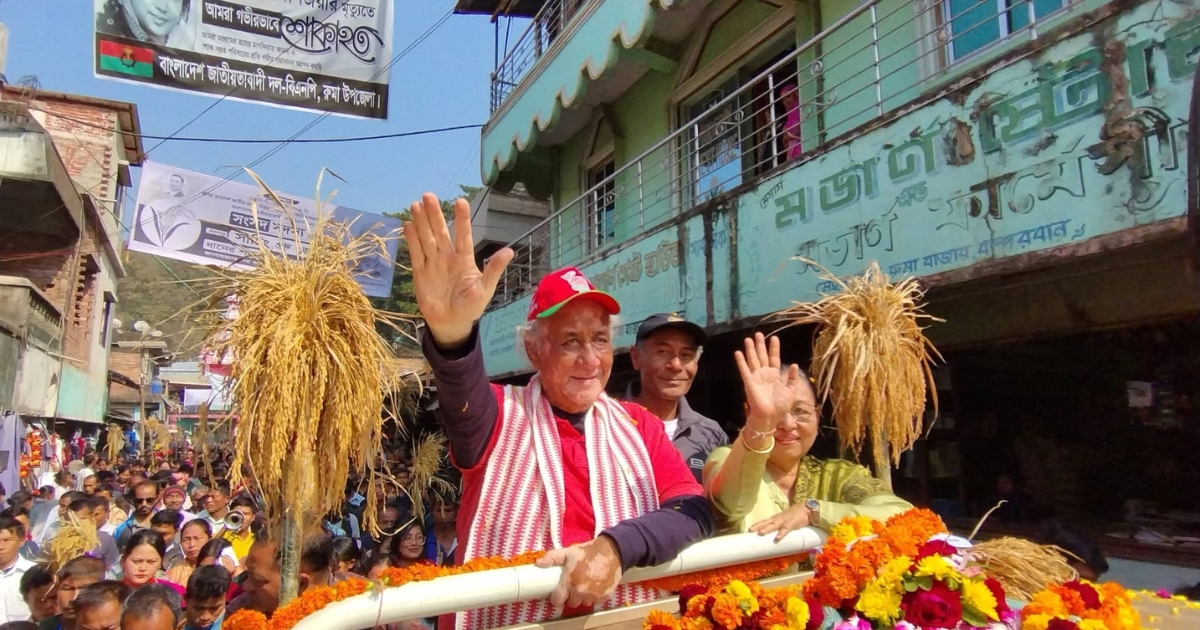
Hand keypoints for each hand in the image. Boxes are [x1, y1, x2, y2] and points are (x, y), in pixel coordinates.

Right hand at [403, 193, 513, 347]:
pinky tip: (408, 225)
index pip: (463, 235)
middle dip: (435, 214)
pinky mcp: (420, 273)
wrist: (451, 323)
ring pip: (426, 239)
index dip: (462, 219)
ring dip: (421, 222)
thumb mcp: (485, 289)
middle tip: (428, 196)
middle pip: (440, 231)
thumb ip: (494, 270)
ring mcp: (433, 263)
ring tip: (416, 205)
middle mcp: (448, 256)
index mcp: (464, 259)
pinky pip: (416, 254)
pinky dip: (411, 240)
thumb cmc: (471, 306)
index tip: (460, 201)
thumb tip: (509, 251)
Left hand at [535, 535, 622, 608]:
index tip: (558, 593)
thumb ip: (553, 557)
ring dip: (583, 597)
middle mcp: (581, 591)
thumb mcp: (569, 551)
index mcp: (570, 580)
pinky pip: (595, 601)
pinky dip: (594, 596)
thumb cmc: (588, 551)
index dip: (556, 597)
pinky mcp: (604, 596)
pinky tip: (595, 586)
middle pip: (571, 603)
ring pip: (584, 603)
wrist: (612, 551)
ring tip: (585, 585)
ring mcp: (593, 595)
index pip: (557, 600)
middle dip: (571, 596)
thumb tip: (538, 563)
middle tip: (573, 585)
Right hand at [735, 333, 804, 433]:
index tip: (774, 337)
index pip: (774, 358)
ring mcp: (756, 377)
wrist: (770, 417)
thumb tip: (795, 364)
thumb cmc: (781, 406)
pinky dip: (741, 361)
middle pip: (762, 356)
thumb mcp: (791, 391)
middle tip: (758, 334)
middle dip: (760, 345)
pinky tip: (738, 352)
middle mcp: (765, 374)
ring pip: (753, 360)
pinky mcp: (749, 382)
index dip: (774, 348)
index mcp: (775, 376)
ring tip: (748, 339)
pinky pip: (744, 370)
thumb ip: (793, 378)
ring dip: (750, 350)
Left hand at [749, 502, 810, 540]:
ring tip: (760, 533)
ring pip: (773, 525)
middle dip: (757, 526)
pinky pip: (786, 529)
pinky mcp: (792, 524)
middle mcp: (778, 519)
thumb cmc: (796, 515)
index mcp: (776, 518)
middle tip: (749, 530)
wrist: (807, 509)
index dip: (757, 525)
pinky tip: (777, 538)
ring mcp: (784, 521)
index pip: (764, 521)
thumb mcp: (786, 520)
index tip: (749, 530)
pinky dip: (781, 534)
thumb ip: (780, 527)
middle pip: (766, 522)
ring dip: (767, 529)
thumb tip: (775, 537)